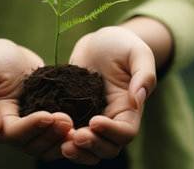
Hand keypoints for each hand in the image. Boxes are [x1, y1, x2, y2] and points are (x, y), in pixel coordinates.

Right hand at [0, 39, 72, 159]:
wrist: (6, 53)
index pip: (14, 133)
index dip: (31, 127)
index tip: (48, 115)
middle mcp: (15, 128)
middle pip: (33, 144)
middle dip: (51, 134)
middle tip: (67, 120)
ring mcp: (32, 125)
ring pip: (48, 144)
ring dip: (62, 138)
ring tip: (76, 123)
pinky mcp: (47, 116)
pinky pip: (58, 132)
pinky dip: (69, 132)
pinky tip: (83, 122)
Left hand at [61, 26, 156, 164]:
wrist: (98, 41)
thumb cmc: (122, 44)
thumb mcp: (137, 52)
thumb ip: (144, 74)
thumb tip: (138, 99)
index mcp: (129, 109)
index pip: (125, 132)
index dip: (111, 132)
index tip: (94, 121)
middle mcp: (111, 119)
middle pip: (107, 148)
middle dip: (92, 146)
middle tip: (74, 137)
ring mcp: (90, 118)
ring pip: (88, 148)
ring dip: (77, 151)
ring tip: (62, 144)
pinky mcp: (73, 114)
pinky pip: (68, 134)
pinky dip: (61, 139)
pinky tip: (49, 132)